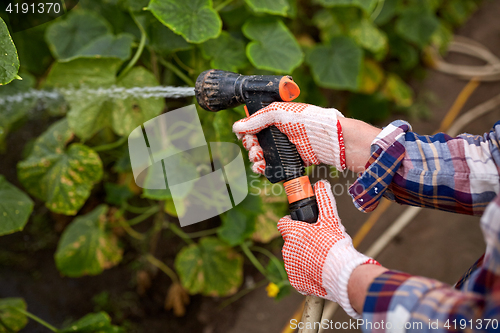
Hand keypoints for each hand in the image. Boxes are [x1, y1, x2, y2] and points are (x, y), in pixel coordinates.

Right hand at [232, 102, 345, 174]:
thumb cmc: (306, 120)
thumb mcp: (277, 113)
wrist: (326, 138)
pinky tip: (261, 167)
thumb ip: (256, 119)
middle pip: (255, 141)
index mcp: (275, 117)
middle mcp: (278, 131)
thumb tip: (236, 127)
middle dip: (250, 146)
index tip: (244, 136)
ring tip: (257, 159)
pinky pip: (272, 165)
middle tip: (253, 148)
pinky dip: (263, 167)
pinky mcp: (290, 160)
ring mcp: (284, 146)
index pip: (254, 125)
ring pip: (262, 155)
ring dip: (255, 158)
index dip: (247, 131)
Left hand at [277, 179, 378, 317]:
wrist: (342, 273)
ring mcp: (290, 266)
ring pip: (294, 257)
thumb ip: (324, 200)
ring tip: (321, 258)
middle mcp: (287, 249)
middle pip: (291, 241)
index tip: (303, 225)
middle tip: (318, 243)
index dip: (292, 223)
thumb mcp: (331, 219)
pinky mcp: (295, 281)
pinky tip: (319, 270)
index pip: (283, 223)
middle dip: (301, 241)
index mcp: (292, 233)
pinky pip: (298, 273)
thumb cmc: (335, 245)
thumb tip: (321, 184)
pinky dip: (306, 272)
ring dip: (304, 256)